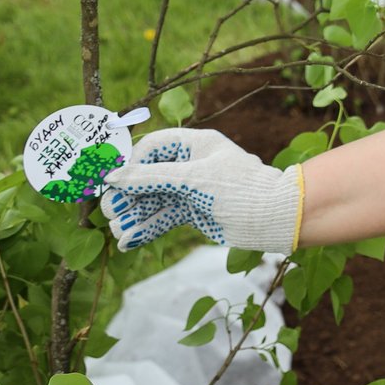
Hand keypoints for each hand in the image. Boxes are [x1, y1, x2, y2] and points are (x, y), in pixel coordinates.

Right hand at [101, 128, 302, 253]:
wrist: (273, 217)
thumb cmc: (238, 187)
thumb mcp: (192, 178)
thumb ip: (151, 177)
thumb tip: (113, 176)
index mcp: (195, 144)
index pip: (152, 148)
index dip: (131, 164)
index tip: (113, 182)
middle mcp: (192, 164)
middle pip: (148, 176)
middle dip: (128, 194)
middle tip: (111, 211)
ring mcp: (192, 189)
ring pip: (154, 200)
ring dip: (135, 215)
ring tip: (118, 230)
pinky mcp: (194, 211)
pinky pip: (164, 217)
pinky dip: (148, 228)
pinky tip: (130, 241)